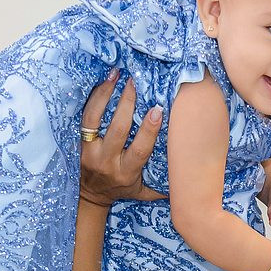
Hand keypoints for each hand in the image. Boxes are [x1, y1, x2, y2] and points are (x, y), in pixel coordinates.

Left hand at [79, 71, 165, 206]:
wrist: (91, 195)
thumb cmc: (122, 189)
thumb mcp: (143, 192)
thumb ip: (163, 186)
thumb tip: (190, 177)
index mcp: (126, 172)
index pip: (140, 149)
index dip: (149, 130)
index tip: (158, 109)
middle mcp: (107, 162)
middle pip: (117, 130)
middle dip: (127, 104)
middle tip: (135, 82)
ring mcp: (90, 151)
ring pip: (95, 120)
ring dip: (106, 95)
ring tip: (116, 75)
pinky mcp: (79, 143)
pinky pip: (85, 118)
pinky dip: (94, 99)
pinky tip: (104, 83)